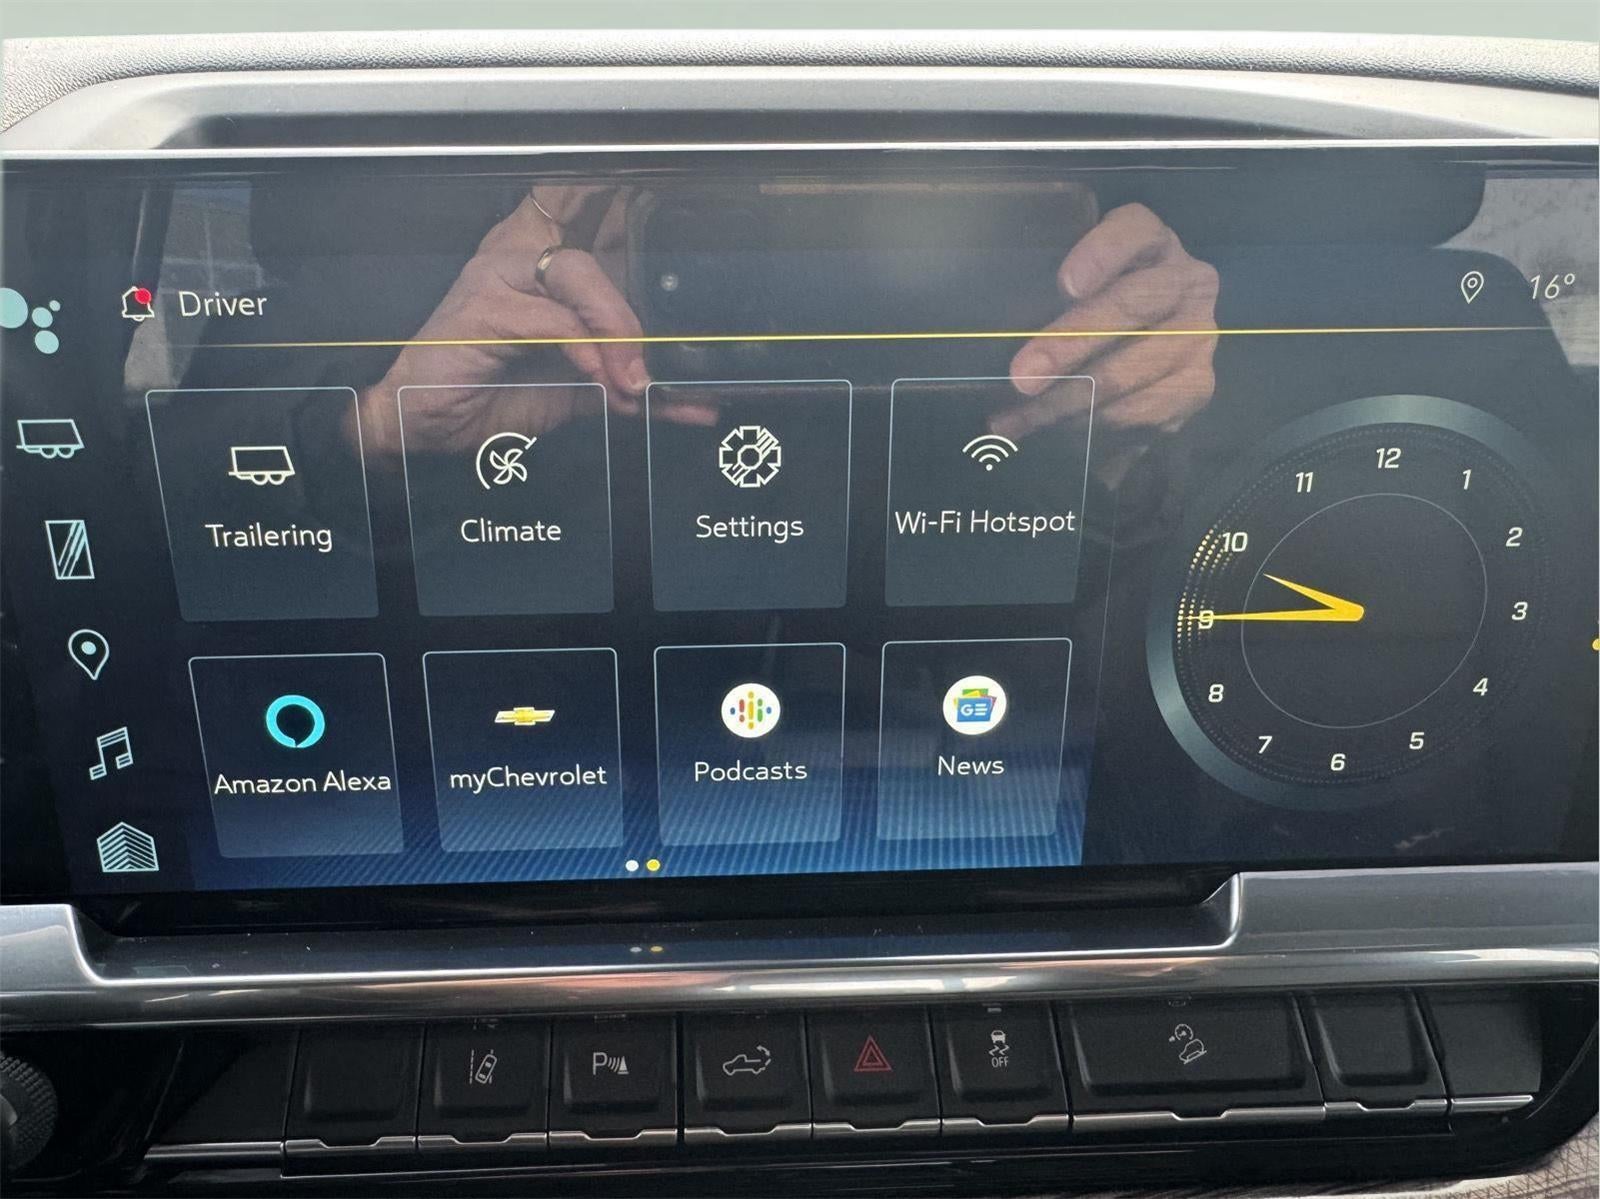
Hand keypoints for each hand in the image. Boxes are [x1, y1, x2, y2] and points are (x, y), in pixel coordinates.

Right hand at [356, 189, 716, 459]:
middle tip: (652, 364)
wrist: (431, 432)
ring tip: (630, 379)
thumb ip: (626, 384)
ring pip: (578, 273)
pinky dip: (583, 350)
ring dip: (615, 329)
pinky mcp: (483, 308)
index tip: (654, 182)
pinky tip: (596, 377)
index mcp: (543, 265)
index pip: (586, 208)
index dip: (621, 191)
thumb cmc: (494, 397)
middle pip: (597, 243)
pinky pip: (552, 318)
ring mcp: (499, 275)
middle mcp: (521, 256)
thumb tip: (688, 397)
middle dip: (633, 305)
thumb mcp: (576, 392)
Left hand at [995, 203, 1218, 441]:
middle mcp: (1187, 282)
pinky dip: (1089, 426)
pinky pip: (1138, 412)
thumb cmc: (1095, 306)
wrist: (1152, 346)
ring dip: (1065, 402)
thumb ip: (1050, 292)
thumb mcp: (1077, 286)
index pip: (1134, 232)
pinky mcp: (1196, 386)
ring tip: (1016, 420)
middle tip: (1022, 378)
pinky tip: (1051, 431)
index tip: (1066, 285)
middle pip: (1130, 306)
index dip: (1102, 254)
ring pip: (1129, 371)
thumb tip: (996, 334)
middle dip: (1070, 345)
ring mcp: (1199, 336)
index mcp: (1154, 242)